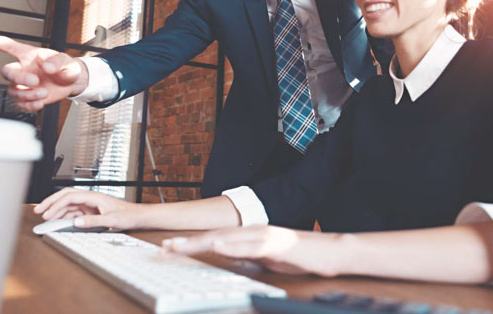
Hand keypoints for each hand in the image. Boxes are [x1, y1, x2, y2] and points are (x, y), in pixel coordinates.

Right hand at [0, 33, 89, 110]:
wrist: (71, 83)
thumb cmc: (65, 67)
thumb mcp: (66, 61)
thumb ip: (57, 62)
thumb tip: (47, 66)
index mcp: (29, 56)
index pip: (10, 47)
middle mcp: (23, 69)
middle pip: (7, 72)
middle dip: (19, 78)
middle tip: (35, 81)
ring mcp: (24, 85)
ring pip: (13, 91)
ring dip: (27, 94)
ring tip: (44, 92)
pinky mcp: (28, 97)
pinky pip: (20, 104)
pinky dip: (28, 105)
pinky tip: (39, 103)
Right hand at [34, 188, 143, 229]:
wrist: (139, 216)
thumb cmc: (129, 215)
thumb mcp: (112, 220)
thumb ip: (93, 222)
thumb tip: (76, 222)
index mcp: (95, 196)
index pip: (70, 196)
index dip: (56, 204)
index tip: (47, 213)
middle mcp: (91, 199)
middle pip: (66, 197)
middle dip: (51, 202)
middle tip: (38, 210)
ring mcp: (90, 205)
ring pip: (68, 205)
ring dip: (56, 210)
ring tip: (44, 218)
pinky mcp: (91, 212)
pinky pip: (74, 212)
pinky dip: (64, 216)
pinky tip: (58, 222)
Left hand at [163, 226, 344, 276]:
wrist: (328, 251)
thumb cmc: (299, 256)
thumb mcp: (266, 260)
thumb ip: (246, 257)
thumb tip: (227, 260)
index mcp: (249, 235)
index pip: (214, 239)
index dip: (190, 243)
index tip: (170, 248)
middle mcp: (252, 231)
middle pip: (214, 236)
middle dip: (186, 243)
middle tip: (164, 247)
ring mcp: (263, 235)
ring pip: (226, 238)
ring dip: (200, 243)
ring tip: (180, 247)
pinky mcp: (274, 244)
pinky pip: (249, 246)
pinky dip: (231, 246)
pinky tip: (216, 245)